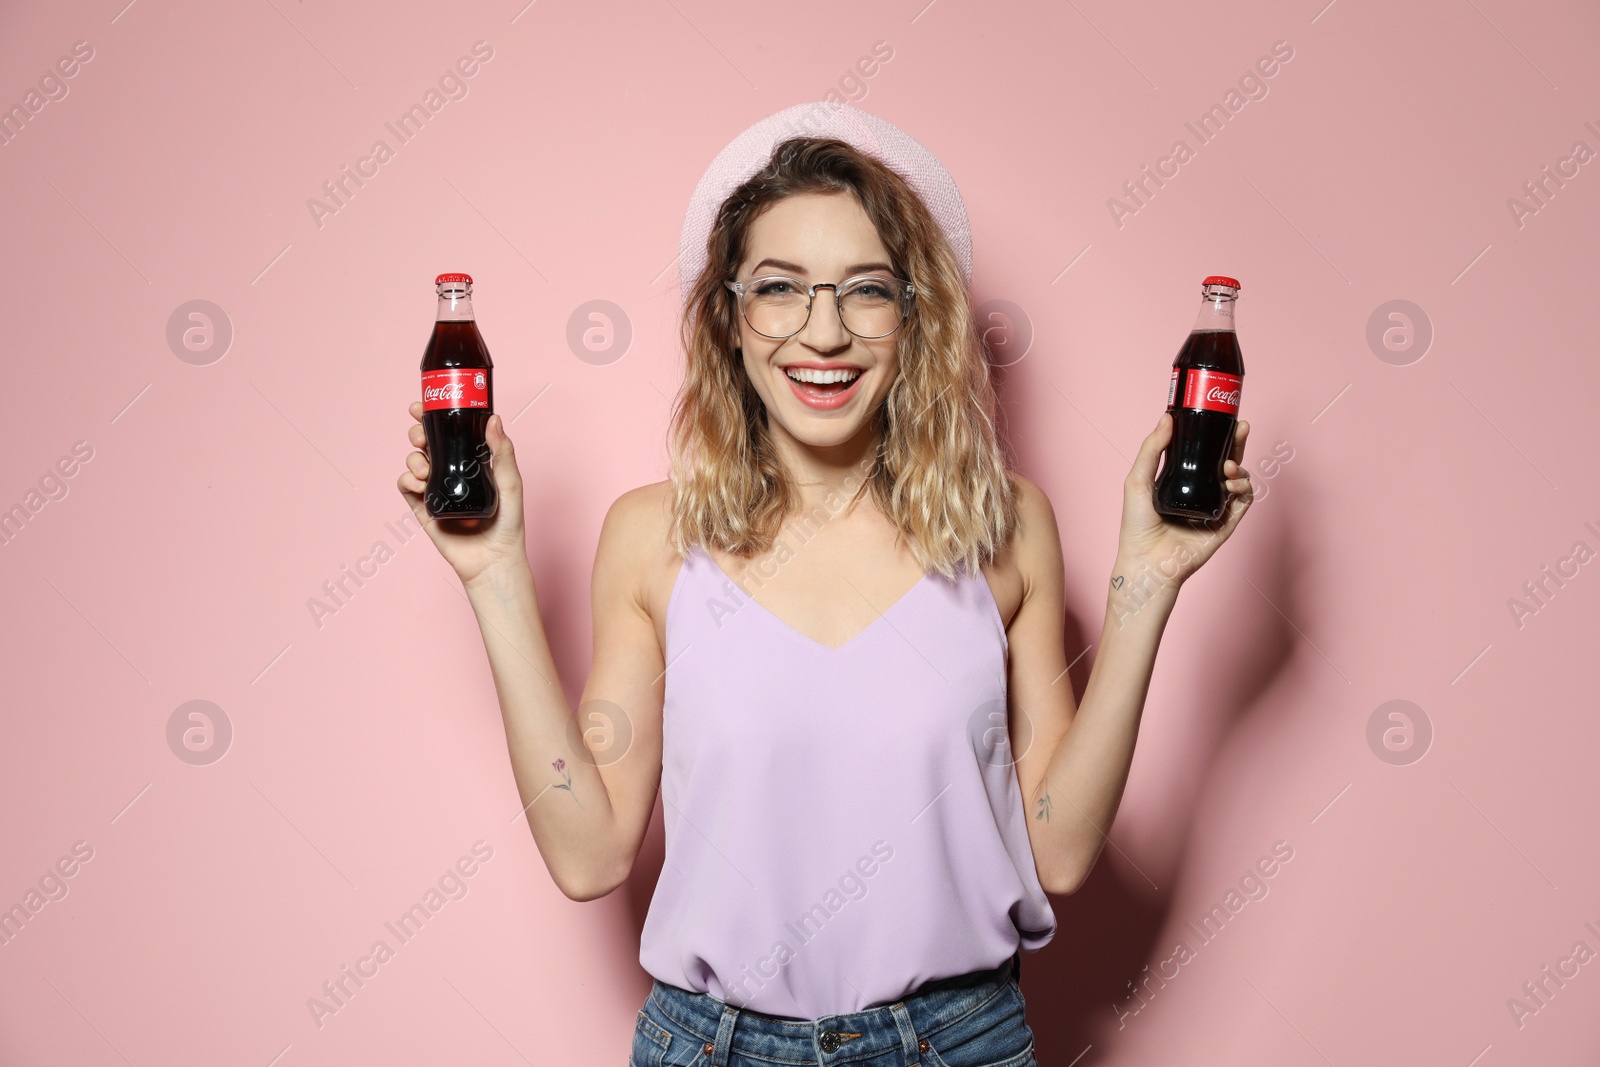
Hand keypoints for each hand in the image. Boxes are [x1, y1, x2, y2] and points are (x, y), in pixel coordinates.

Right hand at [397, 402, 528, 586]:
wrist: (494, 560)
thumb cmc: (509, 523)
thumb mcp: (511, 483)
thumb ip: (502, 451)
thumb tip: (493, 419)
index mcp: (471, 461)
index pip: (449, 433)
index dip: (432, 416)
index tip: (421, 406)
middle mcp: (452, 472)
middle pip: (426, 442)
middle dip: (417, 432)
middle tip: (420, 435)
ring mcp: (436, 489)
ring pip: (414, 461)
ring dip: (413, 457)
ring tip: (425, 469)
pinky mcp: (424, 508)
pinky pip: (406, 487)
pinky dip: (407, 480)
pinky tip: (419, 483)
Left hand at [1116, 412, 1252, 585]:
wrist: (1147, 561)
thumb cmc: (1137, 525)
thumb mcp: (1138, 479)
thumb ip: (1152, 448)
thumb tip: (1167, 418)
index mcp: (1181, 480)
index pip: (1204, 453)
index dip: (1216, 436)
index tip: (1222, 419)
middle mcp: (1200, 492)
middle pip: (1227, 461)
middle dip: (1237, 443)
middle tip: (1241, 428)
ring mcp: (1214, 507)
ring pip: (1239, 480)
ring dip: (1240, 468)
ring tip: (1228, 468)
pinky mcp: (1225, 524)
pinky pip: (1244, 502)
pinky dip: (1244, 489)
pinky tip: (1233, 484)